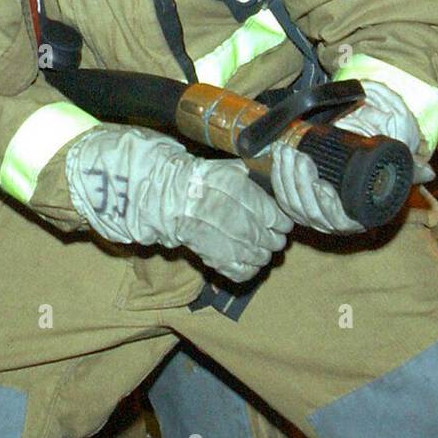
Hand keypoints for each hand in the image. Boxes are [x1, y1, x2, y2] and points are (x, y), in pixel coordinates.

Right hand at [66, 125, 292, 282]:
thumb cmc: (192, 178)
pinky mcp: (202, 251)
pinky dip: (245, 269)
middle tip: (274, 239)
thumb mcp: (221, 167)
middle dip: (273, 240)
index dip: (280, 221)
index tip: (281, 221)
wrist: (155, 194)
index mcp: (231, 186)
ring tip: (261, 250)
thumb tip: (275, 179)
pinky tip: (246, 262)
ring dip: (261, 255)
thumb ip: (248, 176)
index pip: (271, 213)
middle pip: (264, 237)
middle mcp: (223, 209)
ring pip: (252, 255)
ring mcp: (211, 233)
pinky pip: (234, 269)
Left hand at [270, 79, 431, 234]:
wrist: (360, 176)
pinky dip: (279, 179)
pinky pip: (283, 198)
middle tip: (298, 156)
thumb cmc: (376, 177)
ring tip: (287, 152)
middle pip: (308, 211)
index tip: (321, 184)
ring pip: (292, 203)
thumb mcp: (393, 173)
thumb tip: (429, 171)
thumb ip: (410, 171)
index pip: (335, 219)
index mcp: (354, 220)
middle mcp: (331, 224)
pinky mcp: (296, 206)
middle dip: (298, 183)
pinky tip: (279, 161)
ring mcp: (312, 216)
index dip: (324, 204)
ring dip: (286, 178)